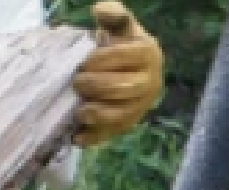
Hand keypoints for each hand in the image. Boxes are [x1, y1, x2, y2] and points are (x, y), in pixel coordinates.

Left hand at [73, 2, 162, 147]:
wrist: (128, 67)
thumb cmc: (119, 42)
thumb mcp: (119, 25)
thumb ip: (114, 14)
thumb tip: (100, 11)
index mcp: (149, 54)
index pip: (127, 57)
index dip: (103, 60)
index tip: (84, 62)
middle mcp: (151, 83)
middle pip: (126, 88)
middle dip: (99, 86)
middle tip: (78, 83)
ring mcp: (141, 107)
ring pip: (122, 115)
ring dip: (98, 115)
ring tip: (79, 112)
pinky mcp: (129, 124)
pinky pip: (113, 134)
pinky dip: (95, 138)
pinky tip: (78, 138)